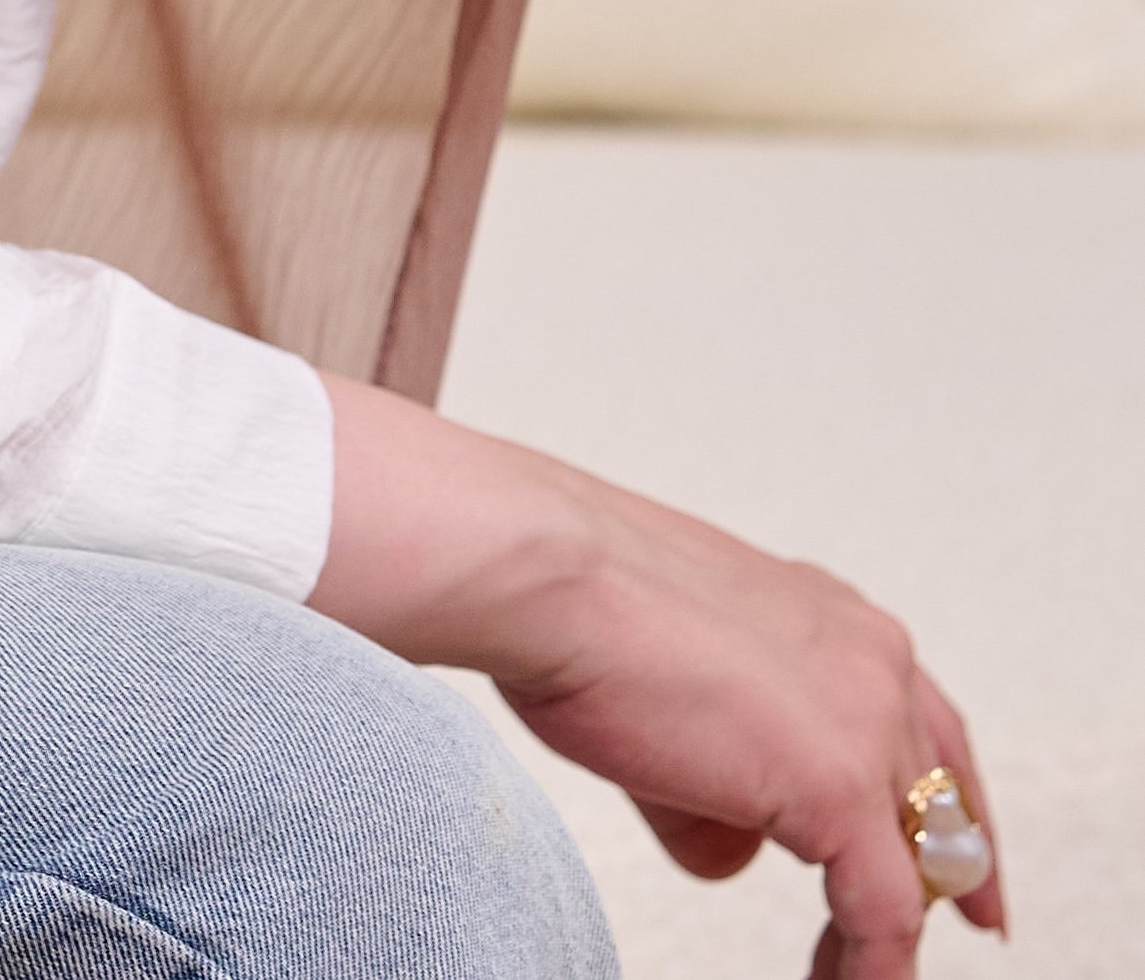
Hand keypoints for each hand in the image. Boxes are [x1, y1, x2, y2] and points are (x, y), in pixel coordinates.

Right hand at [316, 379, 1010, 976]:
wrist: (542, 571)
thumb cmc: (570, 602)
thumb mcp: (669, 679)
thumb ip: (722, 771)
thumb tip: (736, 850)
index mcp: (834, 618)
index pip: (929, 730)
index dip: (955, 811)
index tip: (969, 878)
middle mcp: (872, 661)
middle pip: (940, 801)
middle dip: (939, 879)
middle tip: (941, 934)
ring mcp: (866, 726)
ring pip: (915, 864)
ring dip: (878, 928)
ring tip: (836, 968)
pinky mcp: (842, 791)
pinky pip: (886, 916)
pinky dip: (866, 967)